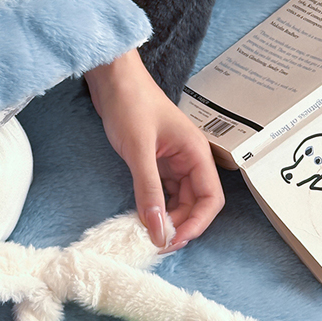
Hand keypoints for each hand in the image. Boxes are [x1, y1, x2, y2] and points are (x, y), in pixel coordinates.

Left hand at [86, 51, 224, 250]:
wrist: (111, 77)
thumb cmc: (130, 103)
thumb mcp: (139, 150)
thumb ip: (149, 191)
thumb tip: (157, 231)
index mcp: (196, 153)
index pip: (210, 199)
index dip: (196, 224)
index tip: (172, 240)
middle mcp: (189, 160)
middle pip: (195, 204)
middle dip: (179, 226)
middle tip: (155, 243)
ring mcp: (172, 161)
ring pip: (178, 200)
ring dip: (166, 219)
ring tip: (147, 235)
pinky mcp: (155, 162)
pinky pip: (162, 192)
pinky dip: (154, 207)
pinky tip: (141, 217)